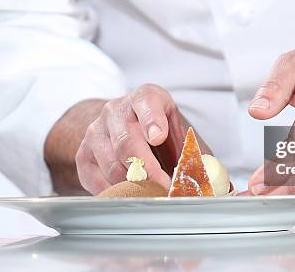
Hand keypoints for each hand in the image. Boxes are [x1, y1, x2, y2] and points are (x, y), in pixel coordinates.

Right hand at [75, 84, 207, 193]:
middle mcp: (116, 110)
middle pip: (126, 142)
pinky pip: (93, 178)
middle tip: (164, 188)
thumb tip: (212, 181)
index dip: (152, 120)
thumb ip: (193, 151)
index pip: (146, 103)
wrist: (123, 125)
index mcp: (145, 98)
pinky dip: (113, 191)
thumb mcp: (179, 131)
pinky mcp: (83, 153)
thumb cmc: (158, 131)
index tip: (158, 136)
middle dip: (147, 170)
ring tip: (152, 195)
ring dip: (133, 185)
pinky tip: (129, 195)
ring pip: (111, 164)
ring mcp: (95, 131)